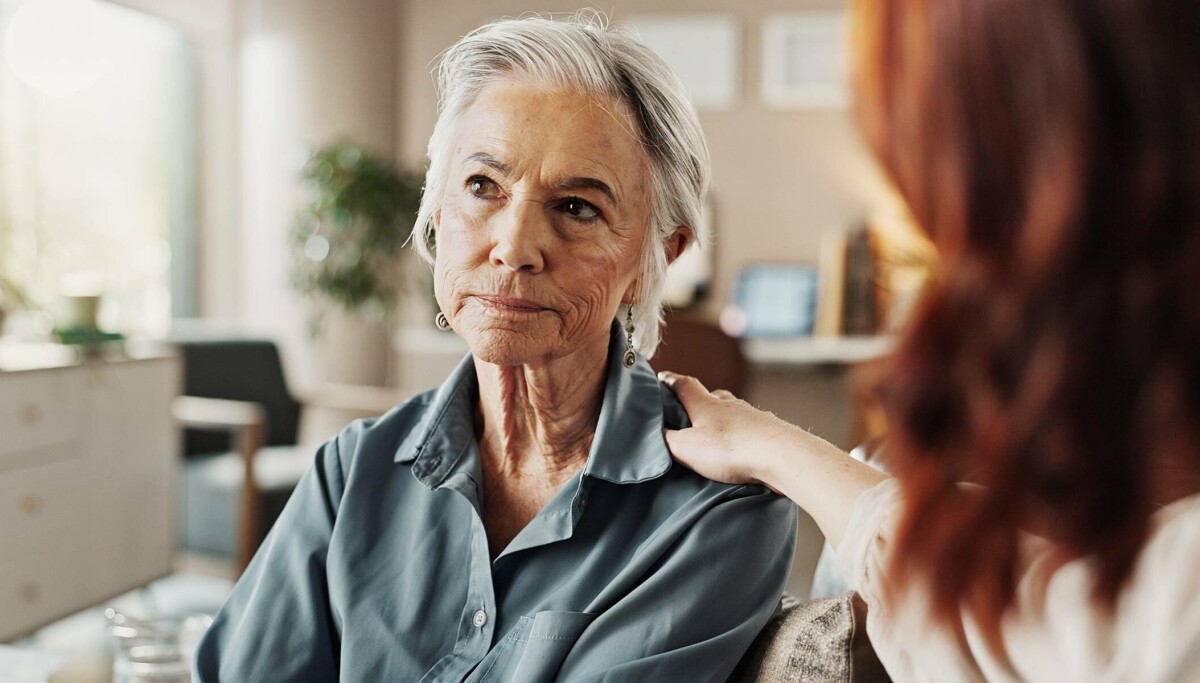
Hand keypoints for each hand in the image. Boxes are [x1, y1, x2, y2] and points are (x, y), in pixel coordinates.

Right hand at [658, 371, 798, 489]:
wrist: (780, 454)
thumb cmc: (731, 448)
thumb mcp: (687, 448)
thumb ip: (668, 441)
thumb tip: (656, 434)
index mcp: (705, 404)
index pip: (684, 385)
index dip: (671, 380)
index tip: (662, 377)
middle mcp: (729, 405)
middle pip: (712, 395)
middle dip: (700, 400)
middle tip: (690, 410)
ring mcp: (751, 416)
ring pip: (733, 411)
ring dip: (723, 418)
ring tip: (716, 431)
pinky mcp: (769, 431)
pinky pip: (751, 428)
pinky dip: (743, 433)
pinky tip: (743, 446)